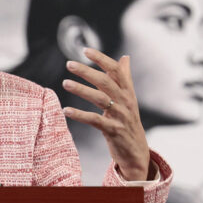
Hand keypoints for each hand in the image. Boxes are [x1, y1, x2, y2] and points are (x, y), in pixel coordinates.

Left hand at [61, 48, 151, 180]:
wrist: (137, 153)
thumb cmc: (128, 121)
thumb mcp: (128, 98)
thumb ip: (125, 77)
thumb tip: (125, 57)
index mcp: (128, 92)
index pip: (116, 70)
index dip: (101, 59)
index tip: (85, 50)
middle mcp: (126, 102)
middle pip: (106, 82)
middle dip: (87, 71)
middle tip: (69, 64)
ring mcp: (120, 116)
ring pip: (100, 99)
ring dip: (82, 90)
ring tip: (65, 83)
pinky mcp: (113, 131)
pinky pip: (95, 120)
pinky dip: (80, 115)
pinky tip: (66, 110)